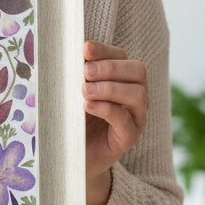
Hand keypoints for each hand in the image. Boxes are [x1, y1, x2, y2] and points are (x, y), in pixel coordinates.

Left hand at [81, 41, 148, 204]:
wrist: (72, 155)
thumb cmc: (73, 117)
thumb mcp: (72, 90)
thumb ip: (75, 72)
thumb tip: (67, 50)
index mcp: (122, 79)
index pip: (122, 56)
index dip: (105, 50)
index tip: (84, 48)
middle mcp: (134, 96)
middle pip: (137, 71)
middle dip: (110, 67)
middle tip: (85, 71)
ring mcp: (135, 118)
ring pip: (137, 95)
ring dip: (109, 88)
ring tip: (84, 90)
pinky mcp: (128, 138)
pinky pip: (126, 121)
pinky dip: (107, 109)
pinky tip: (88, 106)